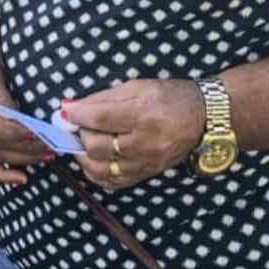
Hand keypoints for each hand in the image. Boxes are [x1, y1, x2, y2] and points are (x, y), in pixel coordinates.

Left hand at [63, 79, 204, 189]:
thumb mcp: (137, 87)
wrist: (204, 119)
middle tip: (77, 124)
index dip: (77, 115)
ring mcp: (145, 163)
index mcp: (144, 116)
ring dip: (84, 155)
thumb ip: (102, 98)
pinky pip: (112, 182)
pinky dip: (96, 171)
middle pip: (97, 147)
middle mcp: (145, 144)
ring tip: (84, 140)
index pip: (100, 119)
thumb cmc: (169, 97)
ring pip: (100, 169)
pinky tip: (96, 157)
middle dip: (79, 134)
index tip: (65, 111)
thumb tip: (71, 107)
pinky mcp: (146, 174)